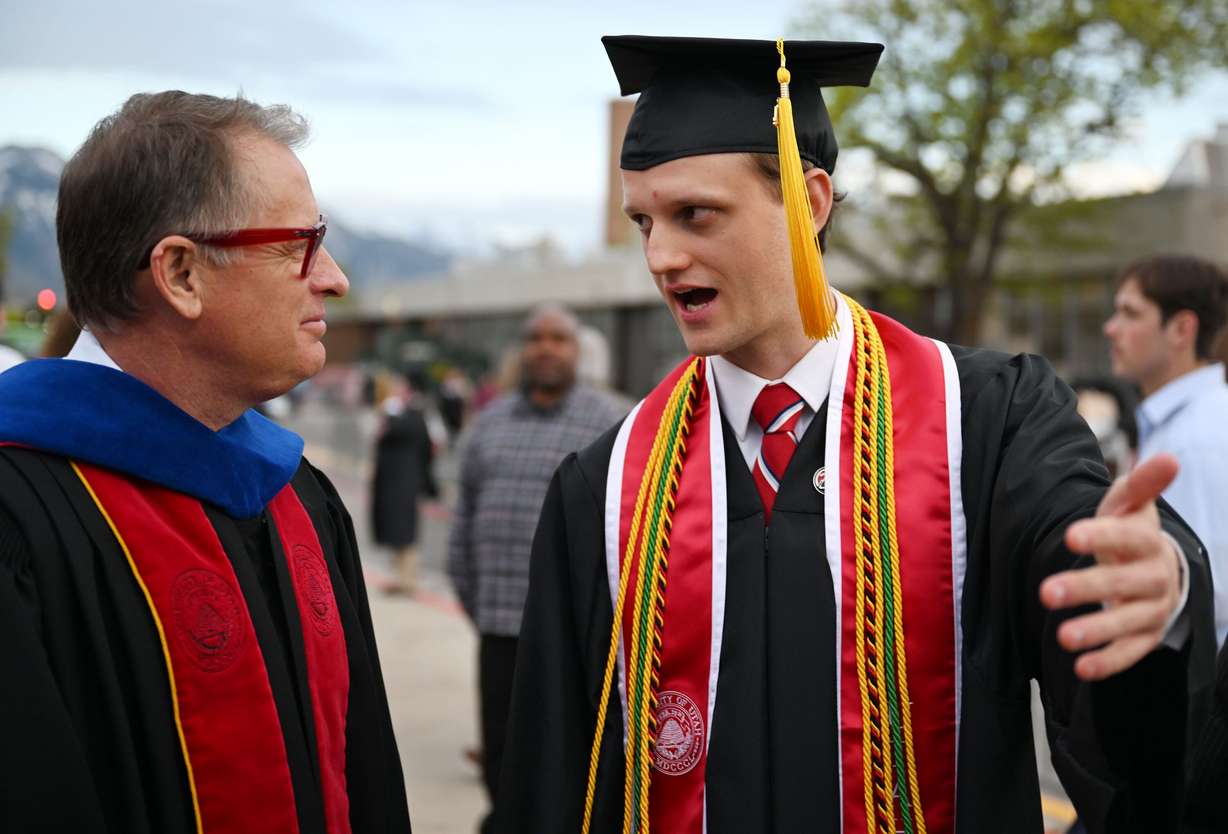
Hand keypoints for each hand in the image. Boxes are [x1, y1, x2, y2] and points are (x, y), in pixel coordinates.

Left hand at [1039, 454, 1182, 680]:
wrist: (1155, 567)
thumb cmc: (1129, 532)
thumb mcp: (1130, 505)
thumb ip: (1141, 484)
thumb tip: (1169, 459)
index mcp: (1147, 542)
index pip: (1126, 538)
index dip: (1101, 536)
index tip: (1070, 535)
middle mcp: (1154, 577)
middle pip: (1121, 584)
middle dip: (1085, 588)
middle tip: (1045, 592)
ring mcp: (1152, 609)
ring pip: (1126, 622)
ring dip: (1096, 630)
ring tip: (1062, 637)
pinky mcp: (1146, 637)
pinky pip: (1130, 653)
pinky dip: (1108, 662)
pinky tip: (1081, 668)